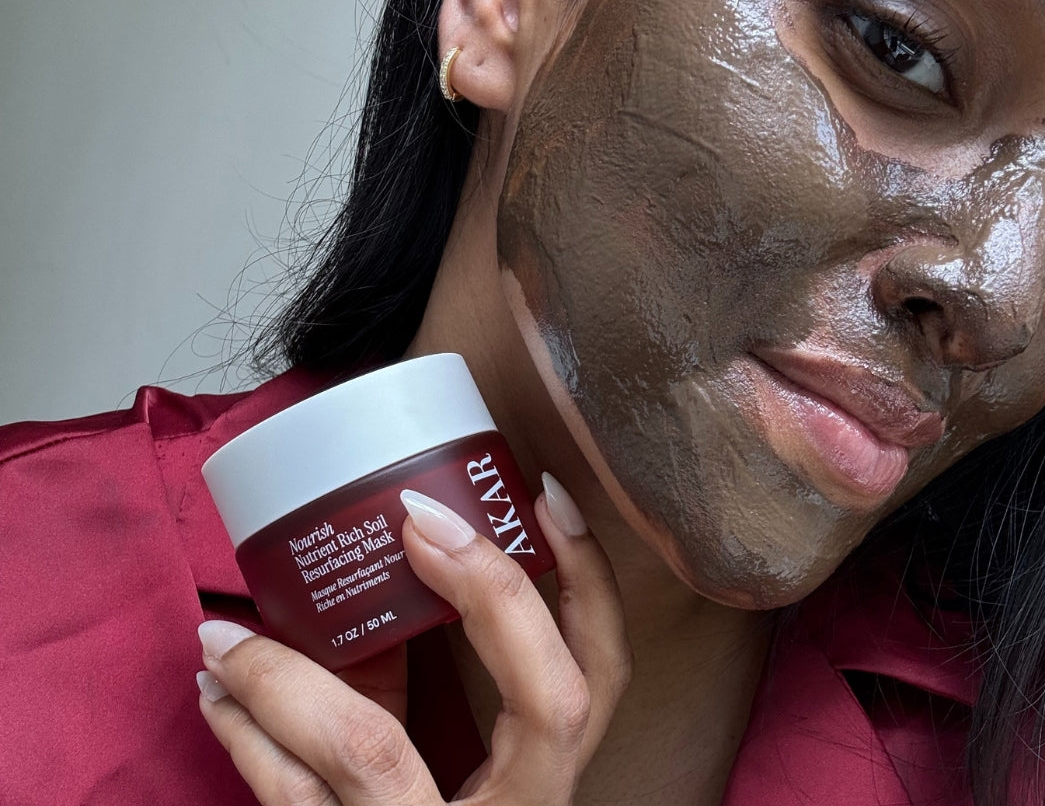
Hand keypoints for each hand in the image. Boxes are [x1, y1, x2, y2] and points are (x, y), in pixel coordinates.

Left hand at [196, 474, 630, 804]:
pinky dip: (247, 740)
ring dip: (288, 673)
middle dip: (492, 592)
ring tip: (226, 630)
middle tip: (418, 518)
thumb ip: (426, 682)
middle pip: (549, 702)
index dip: (587, 584)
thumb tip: (386, 571)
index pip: (600, 674)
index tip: (544, 496)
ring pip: (374, 751)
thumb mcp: (446, 765)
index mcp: (545, 784)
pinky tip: (215, 696)